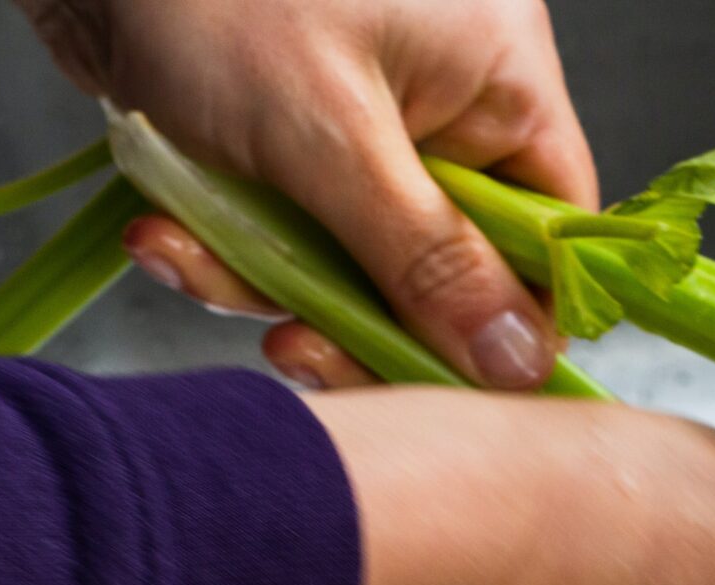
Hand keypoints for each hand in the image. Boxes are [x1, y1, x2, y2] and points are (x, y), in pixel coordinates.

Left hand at [22, 0, 592, 387]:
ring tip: (188, 251)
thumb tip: (518, 361)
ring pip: (354, 268)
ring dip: (267, 284)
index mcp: (498, 80)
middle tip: (296, 344)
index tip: (439, 374)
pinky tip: (163, 228)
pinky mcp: (288, 144)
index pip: (550, 239)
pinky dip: (224, 249)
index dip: (507, 324)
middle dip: (359, 318)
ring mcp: (363, 126)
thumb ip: (425, 259)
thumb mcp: (327, 133)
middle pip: (450, 273)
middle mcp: (445, 105)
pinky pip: (286, 239)